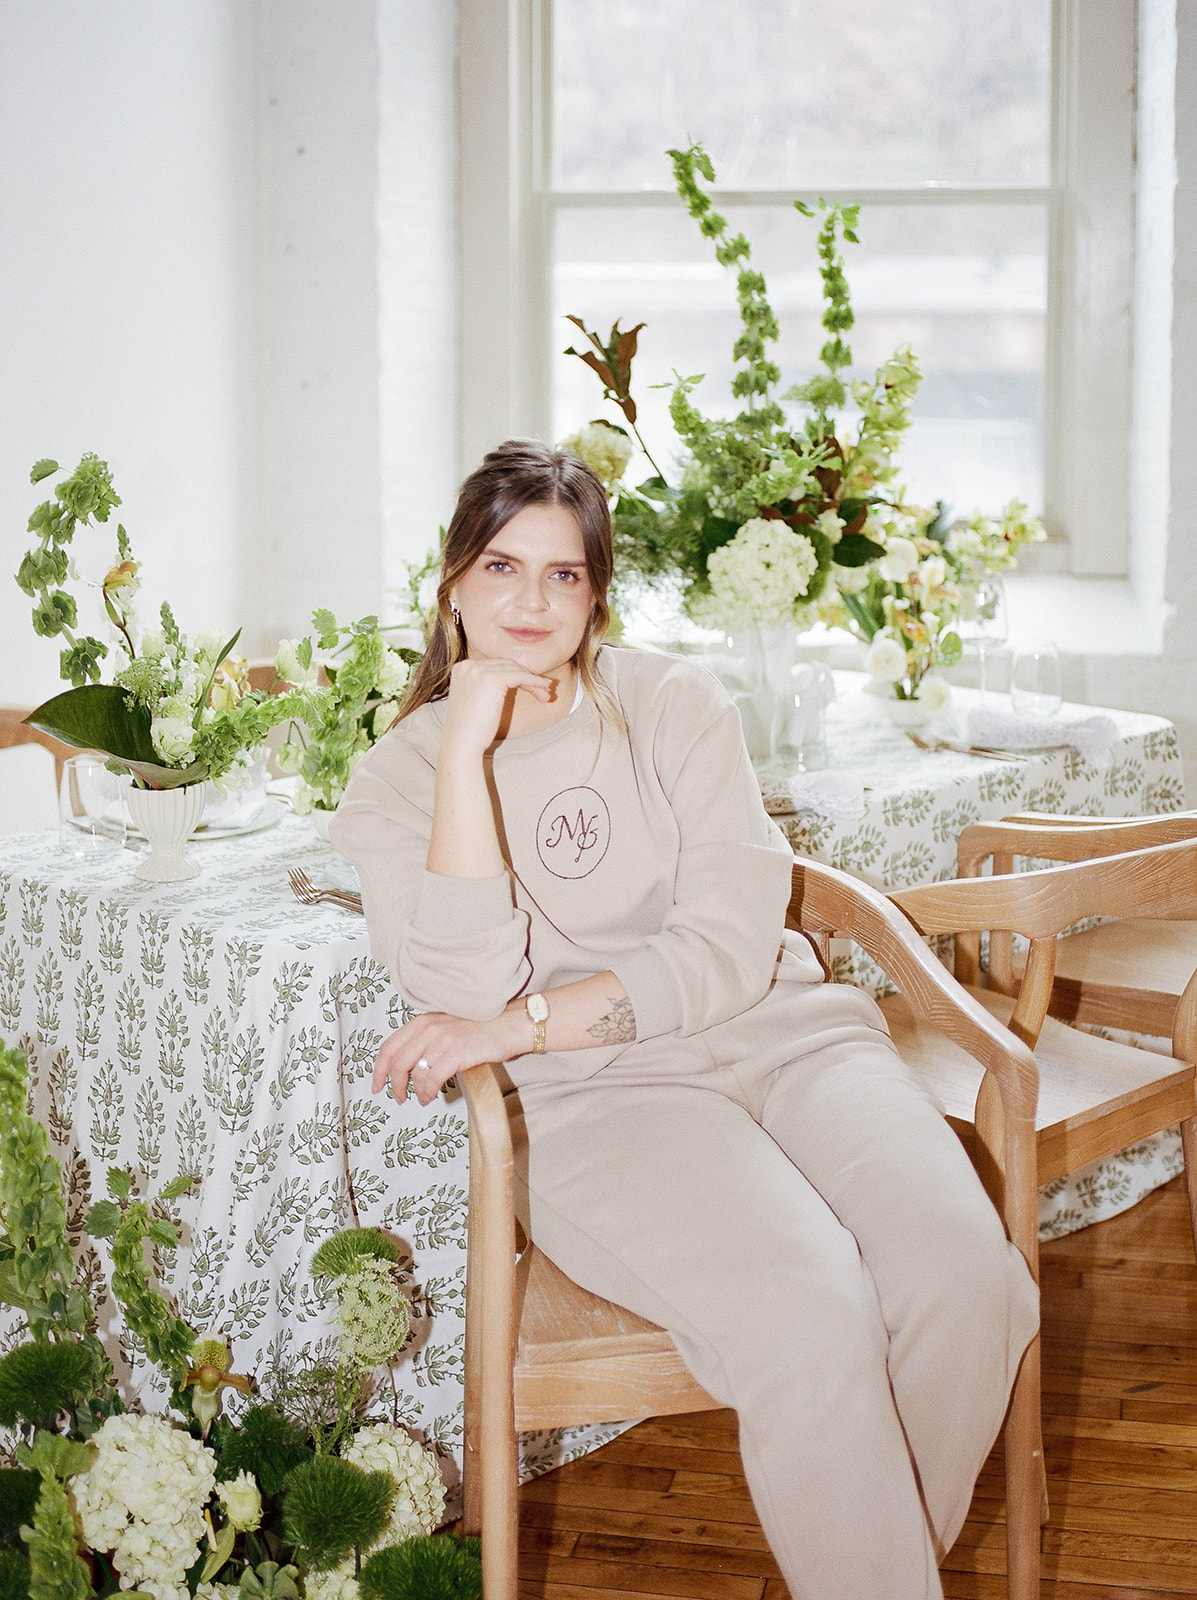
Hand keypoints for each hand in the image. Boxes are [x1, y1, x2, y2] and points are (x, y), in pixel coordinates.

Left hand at [373, 1007, 527, 1105]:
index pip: (390, 1045)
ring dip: (416, 1091)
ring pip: (416, 1073)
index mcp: (424, 1021)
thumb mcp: (447, 1025)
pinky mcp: (456, 1053)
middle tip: (398, 1097)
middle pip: (398, 1062)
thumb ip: (427, 1038)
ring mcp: (443, 1040)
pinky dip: (428, 1092)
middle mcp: (430, 1028)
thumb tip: (410, 1065)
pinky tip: (431, 1097)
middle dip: (395, 1084)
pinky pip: (433, 1080)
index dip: (379, 1069)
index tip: (377, 1084)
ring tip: (422, 1099)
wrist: (510, 1024)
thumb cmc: (483, 1027)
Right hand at [441, 658, 552, 753]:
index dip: (516, 674)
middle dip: (526, 677)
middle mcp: (468, 665)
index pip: (495, 666)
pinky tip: (544, 690)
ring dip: (534, 682)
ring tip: (546, 695)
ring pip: (515, 670)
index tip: (530, 686)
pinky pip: (520, 676)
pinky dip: (535, 682)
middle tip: (543, 691)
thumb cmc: (470, 730)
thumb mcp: (476, 700)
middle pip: (506, 665)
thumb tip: (512, 681)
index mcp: (462, 668)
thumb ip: (486, 687)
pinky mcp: (492, 679)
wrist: (462, 743)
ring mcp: (479, 670)